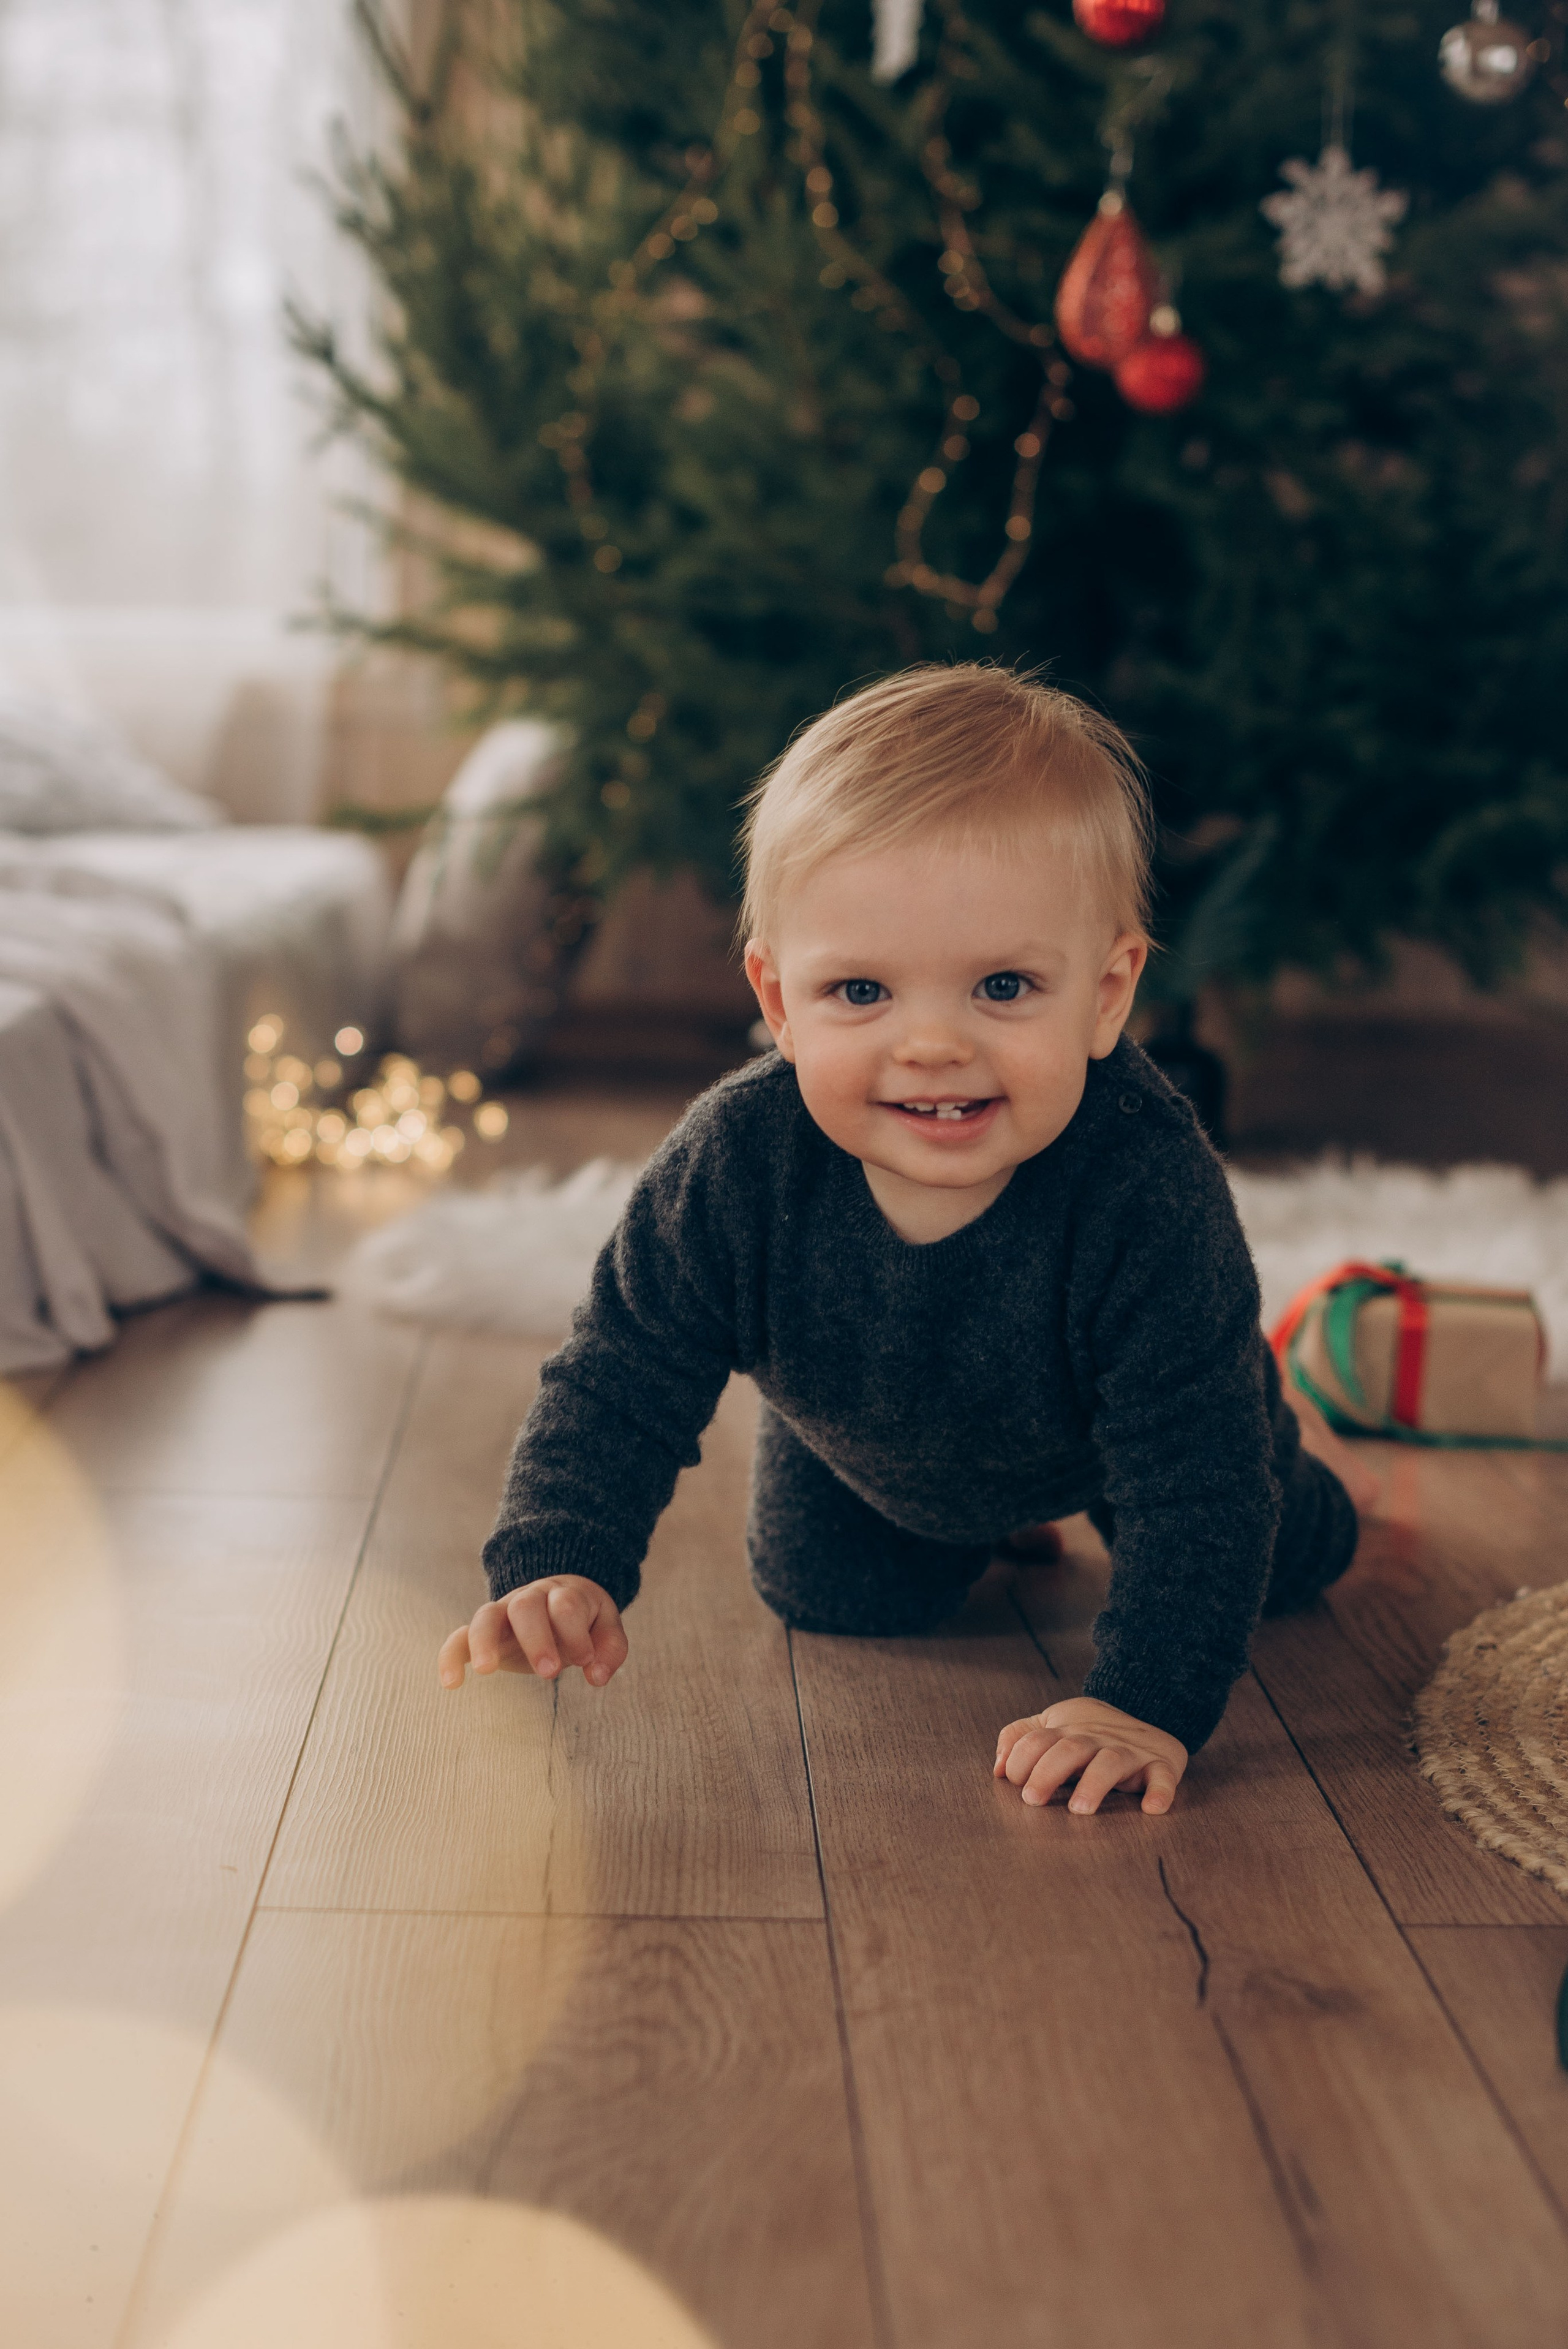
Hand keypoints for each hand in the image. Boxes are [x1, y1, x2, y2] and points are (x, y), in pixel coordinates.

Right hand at [437, 1575, 627, 1691]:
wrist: (557, 1599)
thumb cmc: (583, 1619)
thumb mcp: (606, 1627)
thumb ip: (610, 1649)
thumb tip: (597, 1676)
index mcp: (563, 1595)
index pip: (565, 1605)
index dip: (575, 1632)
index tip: (586, 1660)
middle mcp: (529, 1600)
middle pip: (525, 1606)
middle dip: (537, 1638)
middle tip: (550, 1671)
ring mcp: (502, 1614)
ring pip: (486, 1615)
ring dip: (485, 1640)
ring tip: (486, 1670)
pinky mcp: (482, 1634)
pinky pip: (459, 1637)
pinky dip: (450, 1656)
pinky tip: (451, 1683)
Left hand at [993, 1696, 1186, 1816]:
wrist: (1150, 1708)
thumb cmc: (1090, 1729)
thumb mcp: (1053, 1723)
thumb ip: (1019, 1737)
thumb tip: (997, 1768)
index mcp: (1068, 1730)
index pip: (1039, 1739)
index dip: (1022, 1759)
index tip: (1013, 1782)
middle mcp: (1097, 1738)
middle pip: (1070, 1749)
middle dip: (1047, 1772)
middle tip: (1031, 1800)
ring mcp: (1130, 1750)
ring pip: (1111, 1762)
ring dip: (1095, 1784)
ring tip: (1080, 1809)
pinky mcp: (1161, 1763)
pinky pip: (1163, 1776)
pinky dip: (1161, 1790)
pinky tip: (1152, 1808)